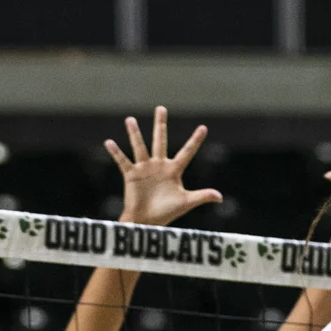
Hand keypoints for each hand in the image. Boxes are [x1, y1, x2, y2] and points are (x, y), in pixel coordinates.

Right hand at [105, 107, 221, 227]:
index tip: (204, 127)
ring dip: (135, 133)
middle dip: (161, 124)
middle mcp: (159, 165)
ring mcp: (144, 168)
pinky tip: (109, 142)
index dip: (195, 140)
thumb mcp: (186, 202)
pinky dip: (116, 153)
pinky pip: (123, 161)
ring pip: (140, 147)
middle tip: (161, 108)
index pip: (187, 152)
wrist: (147, 221)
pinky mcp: (131, 175)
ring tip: (130, 119)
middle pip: (160, 140)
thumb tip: (220, 197)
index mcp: (174, 170)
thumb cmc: (167, 212)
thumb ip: (202, 196)